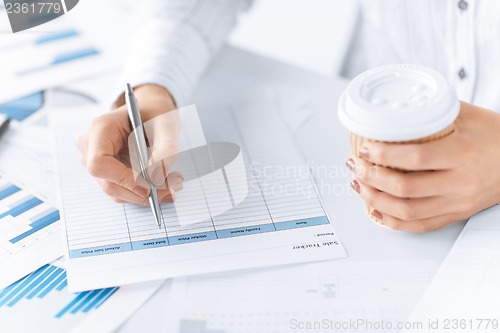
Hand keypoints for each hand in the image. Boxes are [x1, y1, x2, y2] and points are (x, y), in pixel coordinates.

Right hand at [77, 84, 182, 204]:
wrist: (150, 113)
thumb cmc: (155, 114)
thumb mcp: (166, 124)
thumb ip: (166, 148)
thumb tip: (158, 176)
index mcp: (100, 128)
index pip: (99, 164)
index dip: (123, 179)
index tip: (150, 187)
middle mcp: (91, 146)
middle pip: (109, 183)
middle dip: (142, 192)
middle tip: (172, 190)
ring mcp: (94, 160)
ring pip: (117, 190)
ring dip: (147, 193)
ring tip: (174, 182)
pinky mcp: (106, 171)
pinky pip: (123, 189)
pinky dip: (144, 190)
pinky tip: (164, 181)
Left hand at [346, 101, 499, 231]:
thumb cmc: (497, 136)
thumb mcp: (468, 115)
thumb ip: (432, 112)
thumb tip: (394, 109)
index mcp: (463, 154)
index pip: (415, 158)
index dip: (384, 156)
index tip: (365, 149)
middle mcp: (460, 183)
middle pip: (405, 188)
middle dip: (372, 177)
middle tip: (355, 165)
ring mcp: (457, 203)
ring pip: (407, 211)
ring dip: (375, 200)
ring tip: (359, 184)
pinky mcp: (455, 215)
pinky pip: (419, 226)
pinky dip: (392, 220)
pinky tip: (376, 209)